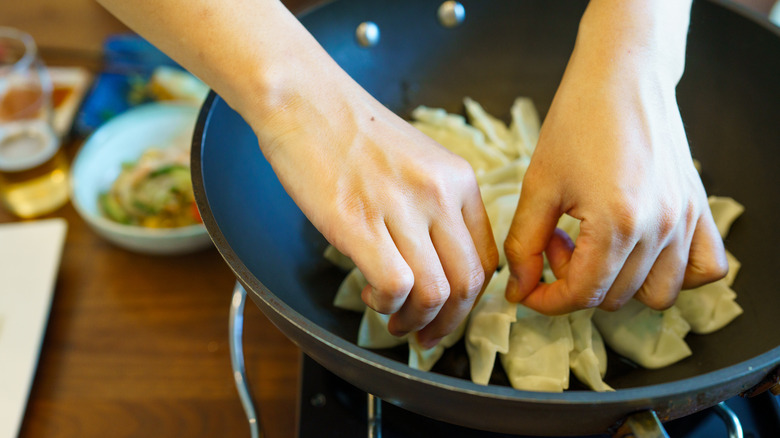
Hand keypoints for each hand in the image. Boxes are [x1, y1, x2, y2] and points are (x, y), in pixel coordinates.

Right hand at [252, 56, 497, 347]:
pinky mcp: (360, 222)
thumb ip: (435, 204)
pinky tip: (373, 296)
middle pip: (468, 283)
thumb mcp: (415, 160)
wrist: (303, 99)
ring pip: (436, 292)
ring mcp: (402, 208)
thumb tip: (433, 257)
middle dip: (449, 323)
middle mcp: (440, 194)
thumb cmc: (350, 129)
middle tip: (426, 335)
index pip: (485, 258)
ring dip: (418, 322)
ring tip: (396, 321)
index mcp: (458, 180)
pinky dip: (388, 304)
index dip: (468, 298)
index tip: (448, 312)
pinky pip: (397, 286)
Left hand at [503, 3, 727, 312]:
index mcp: (617, 223)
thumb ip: (524, 244)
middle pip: (614, 296)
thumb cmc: (576, 121)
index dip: (546, 300)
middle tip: (554, 242)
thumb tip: (519, 288)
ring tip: (593, 245)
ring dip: (619, 283)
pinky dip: (674, 273)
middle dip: (574, 281)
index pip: (583, 294)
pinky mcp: (699, 208)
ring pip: (659, 294)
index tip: (527, 289)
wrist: (622, 75)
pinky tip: (641, 251)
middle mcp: (660, 228)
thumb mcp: (538, 184)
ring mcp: (685, 220)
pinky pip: (705, 268)